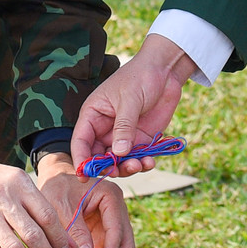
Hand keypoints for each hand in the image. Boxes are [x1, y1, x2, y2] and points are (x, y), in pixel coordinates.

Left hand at [36, 154, 134, 247]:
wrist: (55, 179)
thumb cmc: (58, 187)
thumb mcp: (62, 207)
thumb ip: (74, 230)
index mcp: (110, 196)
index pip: (116, 228)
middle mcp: (117, 207)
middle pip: (125, 240)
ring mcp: (113, 219)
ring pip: (121, 246)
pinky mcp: (106, 229)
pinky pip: (110, 247)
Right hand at [71, 34, 197, 176]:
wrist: (165, 71)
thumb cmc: (140, 77)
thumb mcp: (130, 100)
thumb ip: (124, 127)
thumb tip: (119, 153)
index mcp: (93, 115)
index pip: (81, 141)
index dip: (81, 160)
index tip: (84, 176)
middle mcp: (105, 129)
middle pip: (98, 156)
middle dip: (106, 167)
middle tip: (118, 170)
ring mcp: (123, 135)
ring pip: (118, 161)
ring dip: (126, 167)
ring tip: (139, 164)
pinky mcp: (140, 139)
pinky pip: (137, 158)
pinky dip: (142, 163)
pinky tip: (149, 162)